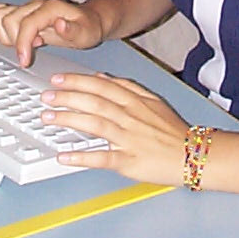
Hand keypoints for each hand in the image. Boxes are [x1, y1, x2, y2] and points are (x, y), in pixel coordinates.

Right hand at [0, 0, 103, 65]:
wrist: (88, 20)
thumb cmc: (86, 28)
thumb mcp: (86, 34)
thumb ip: (72, 31)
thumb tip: (59, 25)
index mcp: (50, 8)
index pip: (26, 23)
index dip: (22, 44)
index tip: (24, 61)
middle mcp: (36, 4)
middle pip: (9, 19)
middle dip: (15, 41)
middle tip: (28, 53)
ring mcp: (27, 7)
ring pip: (0, 15)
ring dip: (5, 35)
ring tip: (21, 46)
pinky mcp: (22, 12)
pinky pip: (0, 15)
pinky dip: (1, 30)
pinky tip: (16, 40)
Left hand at [39, 73, 189, 186]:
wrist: (193, 154)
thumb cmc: (172, 130)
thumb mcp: (152, 100)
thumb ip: (127, 87)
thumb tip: (102, 77)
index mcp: (134, 100)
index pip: (100, 85)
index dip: (77, 80)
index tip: (57, 79)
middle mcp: (129, 116)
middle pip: (93, 101)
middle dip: (66, 97)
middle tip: (45, 97)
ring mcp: (128, 138)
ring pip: (94, 124)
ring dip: (68, 120)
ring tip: (47, 118)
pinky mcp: (128, 160)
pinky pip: (102, 157)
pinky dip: (82, 156)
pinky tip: (64, 156)